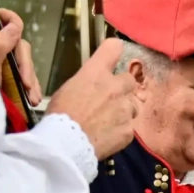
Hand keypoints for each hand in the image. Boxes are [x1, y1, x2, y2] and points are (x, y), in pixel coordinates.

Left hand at [0, 7, 42, 106]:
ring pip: (24, 66)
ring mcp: (2, 63)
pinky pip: (23, 79)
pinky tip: (33, 99)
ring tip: (33, 100)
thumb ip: (0, 45)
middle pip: (20, 49)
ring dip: (31, 82)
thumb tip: (16, 27)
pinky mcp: (6, 79)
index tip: (18, 44)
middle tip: (28, 88)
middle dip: (26, 69)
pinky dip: (30, 88)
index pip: (9, 22)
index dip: (14, 25)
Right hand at [46, 38, 135, 158]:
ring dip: (124, 111)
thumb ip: (87, 82)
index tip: (112, 58)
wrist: (65, 145)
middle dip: (122, 88)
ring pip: (133, 106)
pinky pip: (129, 127)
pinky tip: (107, 137)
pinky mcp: (129, 130)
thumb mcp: (68, 89)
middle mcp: (115, 87)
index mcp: (96, 73)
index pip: (114, 47)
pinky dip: (121, 131)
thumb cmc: (60, 116)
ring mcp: (125, 109)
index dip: (114, 52)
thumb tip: (93, 85)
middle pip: (130, 79)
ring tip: (107, 122)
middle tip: (110, 100)